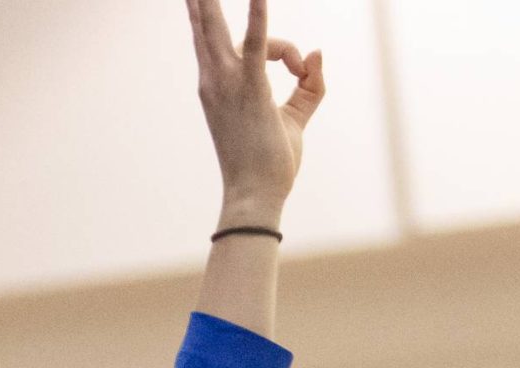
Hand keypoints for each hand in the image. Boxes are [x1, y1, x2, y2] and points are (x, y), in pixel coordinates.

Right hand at [187, 0, 325, 226]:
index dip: (284, 47)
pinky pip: (256, 44)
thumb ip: (309, 85)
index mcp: (219, 87)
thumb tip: (318, 52)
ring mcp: (228, 84)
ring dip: (209, 4)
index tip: (301, 69)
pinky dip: (258, 17)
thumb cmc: (270, 164)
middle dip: (200, 4)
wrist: (255, 196)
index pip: (249, 44)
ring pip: (216, 30)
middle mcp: (216, 81)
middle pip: (206, 30)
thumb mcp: (294, 119)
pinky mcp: (250, 89)